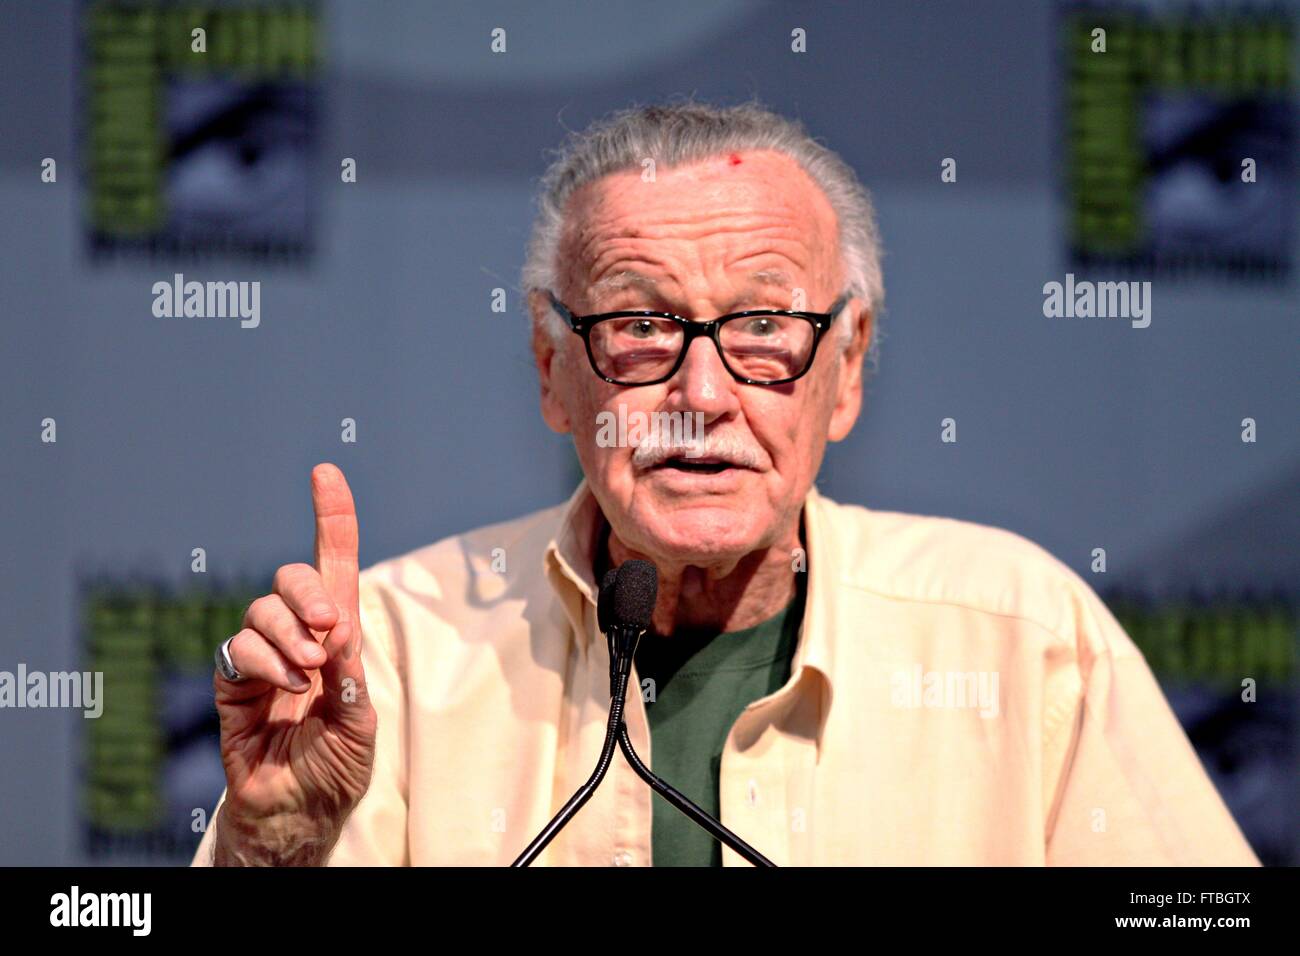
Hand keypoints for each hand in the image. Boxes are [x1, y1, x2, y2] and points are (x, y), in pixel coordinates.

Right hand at [211, 463, 377, 864]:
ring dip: (288, 633)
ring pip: (263, 609)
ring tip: (308, 670)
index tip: (325, 471)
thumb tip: (336, 631)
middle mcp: (299, 637)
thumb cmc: (334, 769)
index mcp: (339, 638)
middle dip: (308, 590)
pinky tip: (286, 686)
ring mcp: (263, 657)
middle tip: (327, 627)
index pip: (336, 565)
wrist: (295, 814)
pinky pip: (238, 648)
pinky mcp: (231, 682)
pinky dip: (264, 661)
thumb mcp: (361, 724)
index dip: (331, 518)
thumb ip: (350, 678)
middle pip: (294, 577)